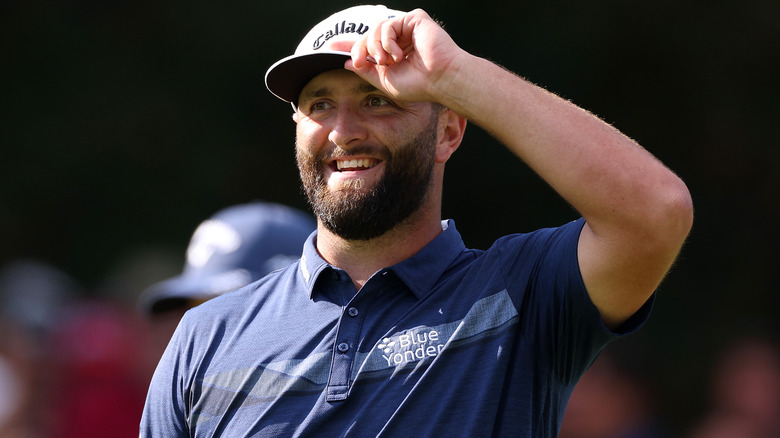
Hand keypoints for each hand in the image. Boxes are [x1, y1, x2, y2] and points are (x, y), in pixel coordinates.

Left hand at [346, 9, 462, 102]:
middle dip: (359, 49)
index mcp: (395, 54)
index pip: (368, 46)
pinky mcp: (414, 19)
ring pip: (376, 29)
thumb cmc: (419, 85)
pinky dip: (387, 41)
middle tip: (357, 62)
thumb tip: (346, 62)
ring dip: (374, 47)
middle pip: (368, 36)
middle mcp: (401, 39)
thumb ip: (366, 70)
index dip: (349, 45)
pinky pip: (388, 24)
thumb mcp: (386, 81)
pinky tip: (398, 55)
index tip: (329, 47)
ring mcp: (407, 28)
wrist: (441, 80)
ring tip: (386, 62)